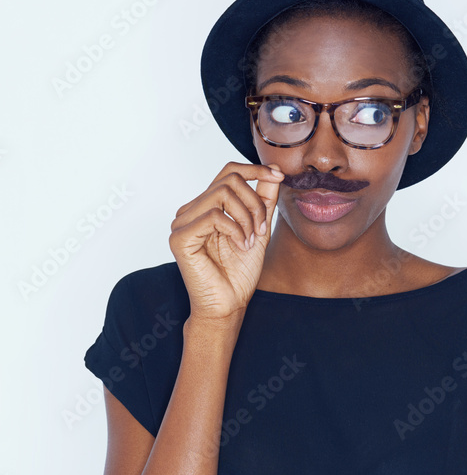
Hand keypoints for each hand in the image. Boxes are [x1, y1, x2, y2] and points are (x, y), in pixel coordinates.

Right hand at [169, 161, 283, 320]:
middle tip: (262, 230)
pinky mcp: (179, 237)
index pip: (228, 172)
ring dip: (247, 218)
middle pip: (229, 180)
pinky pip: (213, 215)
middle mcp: (191, 211)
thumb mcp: (259, 230)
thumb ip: (263, 200)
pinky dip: (235, 230)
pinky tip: (240, 246)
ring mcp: (181, 223)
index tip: (278, 176)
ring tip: (251, 241)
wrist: (228, 305)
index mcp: (206, 207)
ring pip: (222, 194)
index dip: (255, 169)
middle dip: (255, 203)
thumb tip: (274, 171)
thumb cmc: (239, 274)